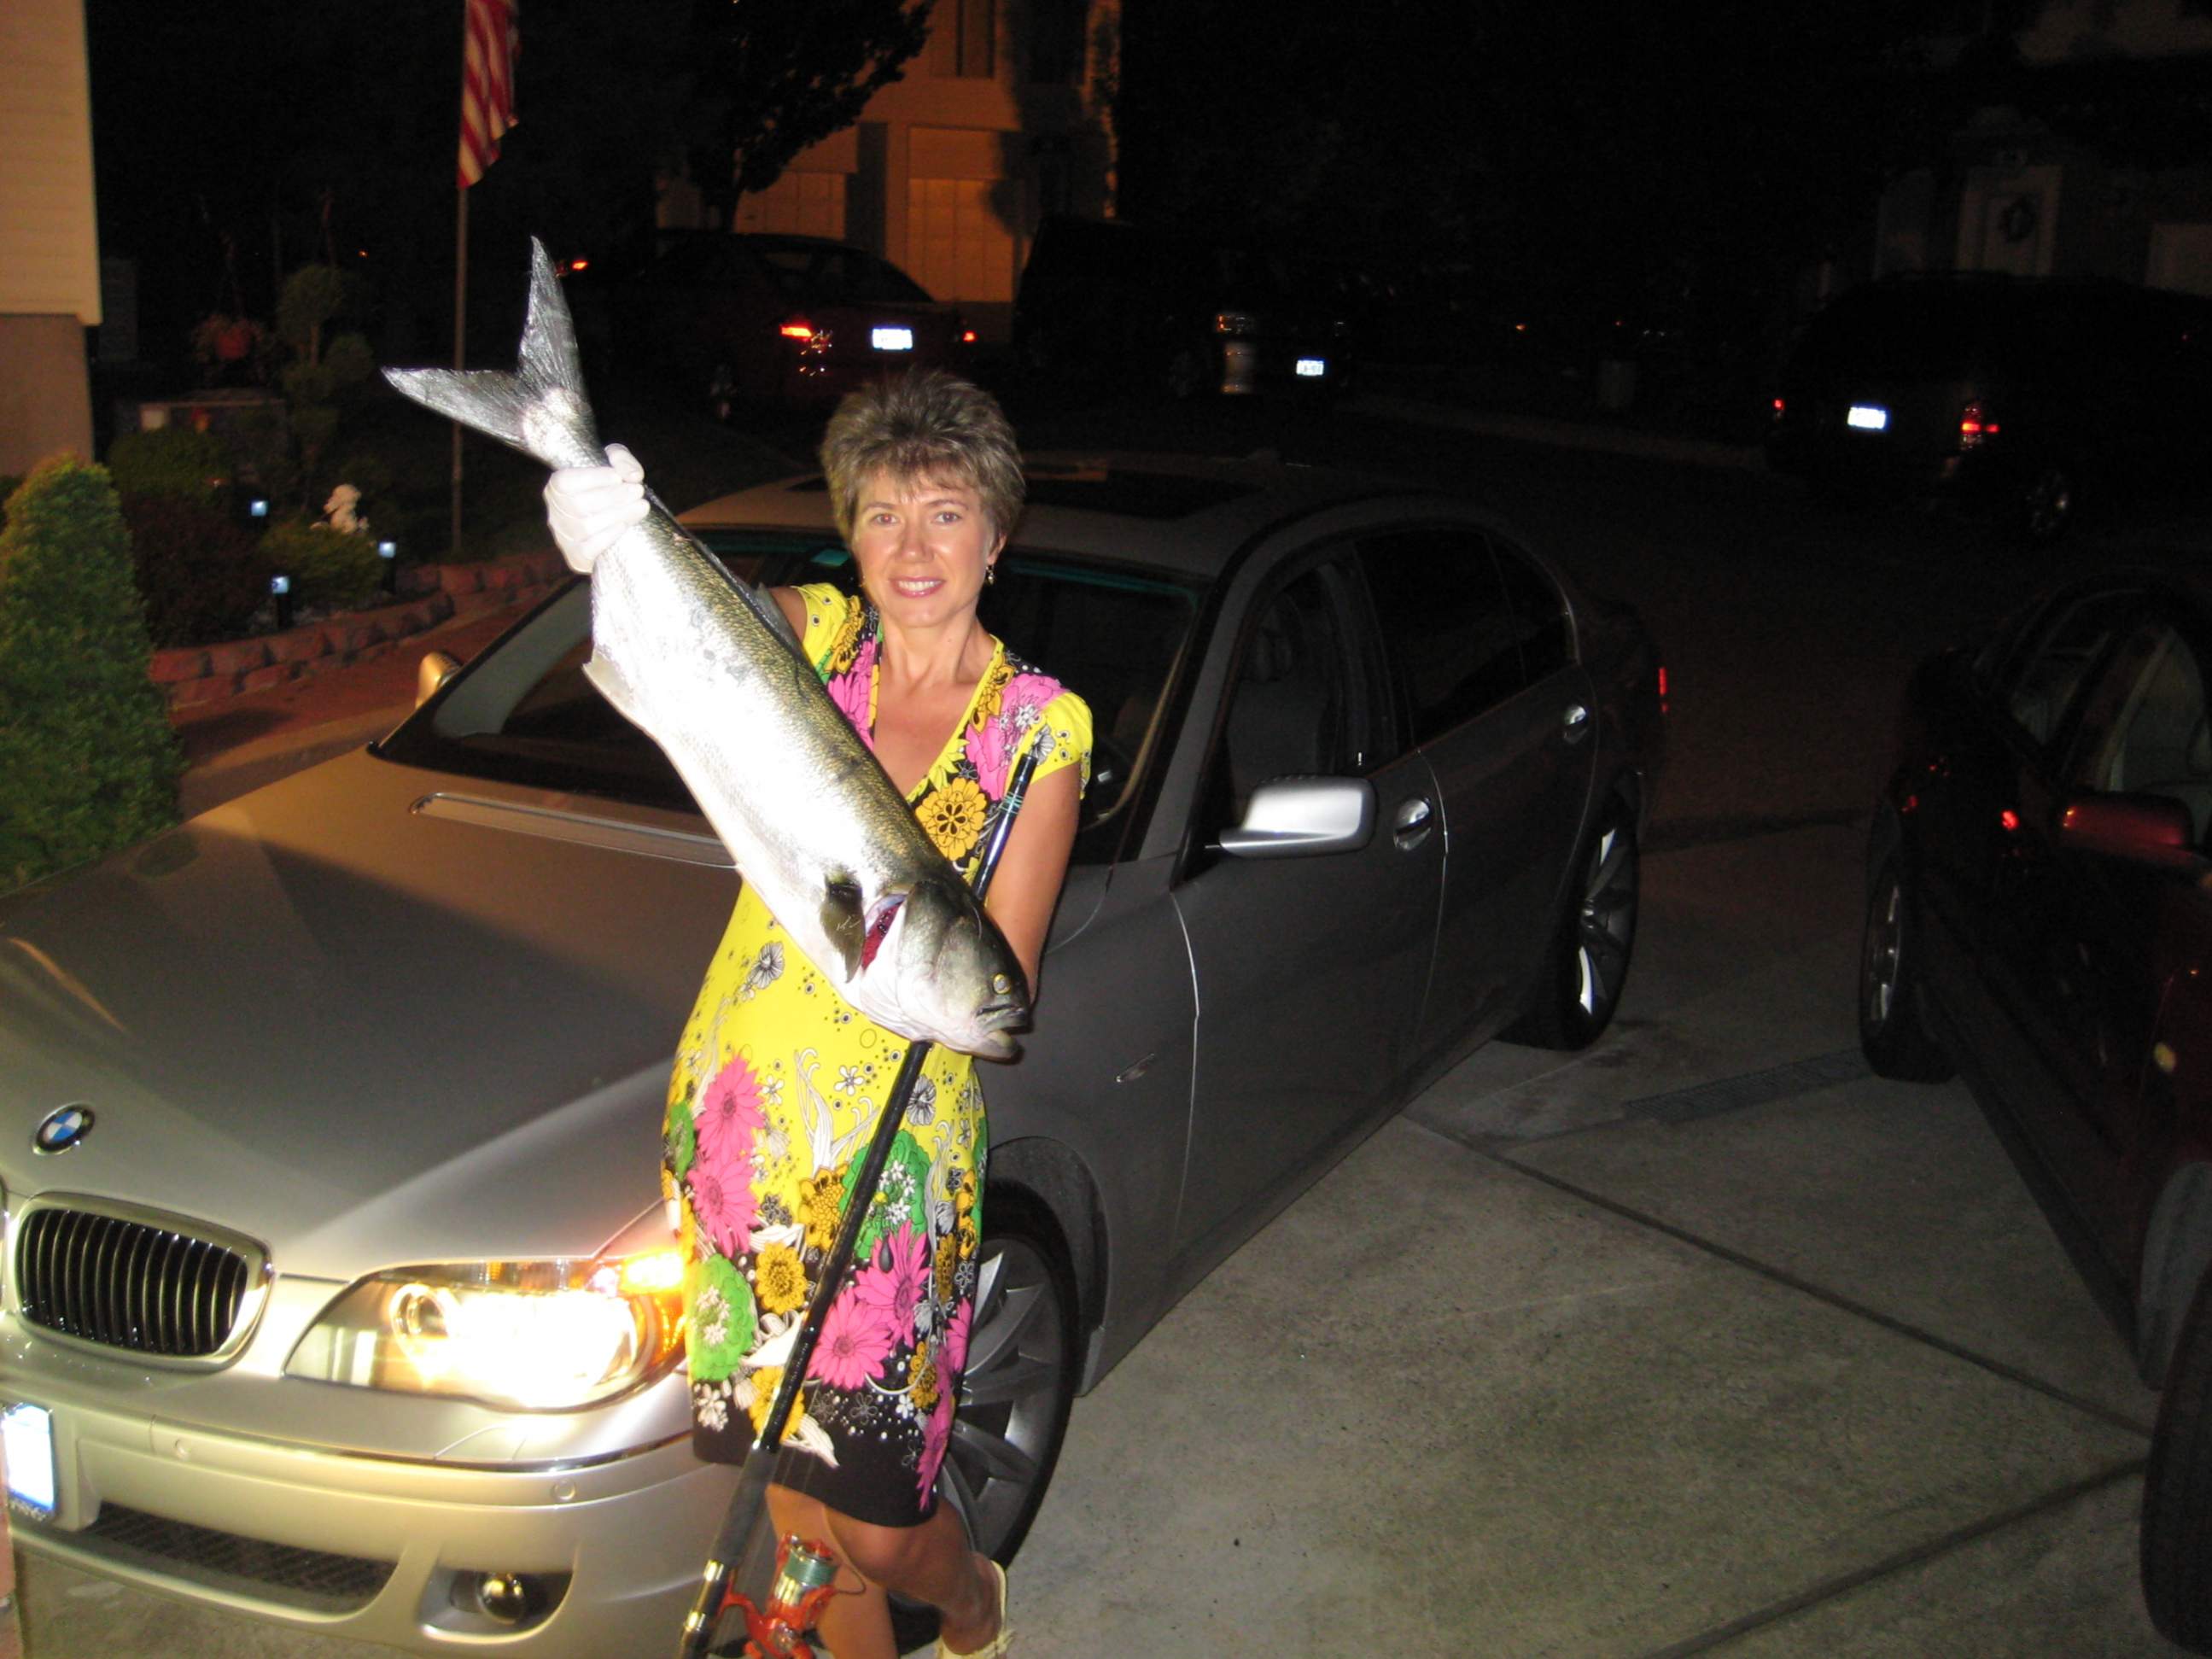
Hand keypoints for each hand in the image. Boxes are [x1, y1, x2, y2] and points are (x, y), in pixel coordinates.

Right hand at [544, 442, 646, 574]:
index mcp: (557, 487)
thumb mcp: (613, 464)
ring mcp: (564, 537)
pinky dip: (607, 537)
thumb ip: (621, 459)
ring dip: (616, 515)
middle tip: (638, 491)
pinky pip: (587, 549)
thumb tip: (631, 475)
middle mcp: (555, 513)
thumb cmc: (609, 488)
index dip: (591, 479)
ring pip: (585, 527)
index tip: (618, 476)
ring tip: (641, 506)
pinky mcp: (576, 558)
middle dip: (612, 497)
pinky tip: (624, 526)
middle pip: (578, 505)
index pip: (566, 482)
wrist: (614, 523)